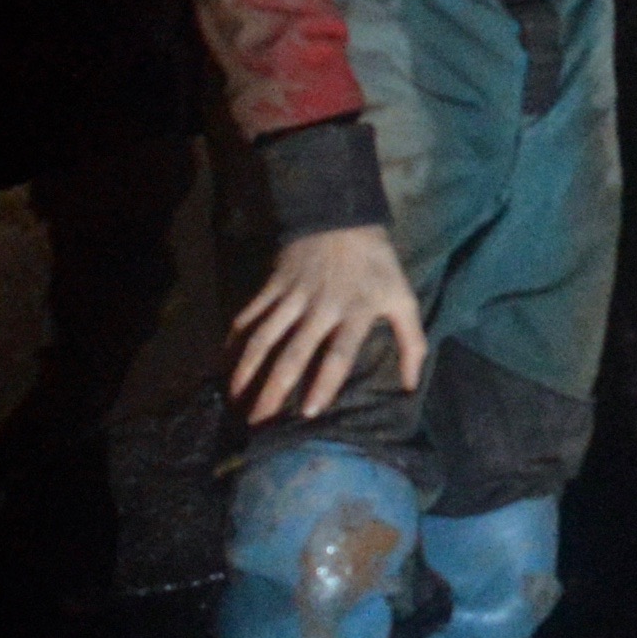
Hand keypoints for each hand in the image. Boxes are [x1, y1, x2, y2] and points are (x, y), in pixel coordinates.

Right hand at [227, 225, 424, 421]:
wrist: (341, 216)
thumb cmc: (376, 264)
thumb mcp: (403, 299)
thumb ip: (412, 342)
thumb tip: (411, 386)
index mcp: (355, 313)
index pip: (338, 355)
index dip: (324, 384)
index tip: (307, 411)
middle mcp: (320, 308)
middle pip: (293, 354)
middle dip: (274, 389)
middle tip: (259, 421)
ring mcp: (292, 296)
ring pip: (264, 337)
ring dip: (247, 369)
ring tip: (236, 399)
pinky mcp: (272, 285)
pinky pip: (249, 315)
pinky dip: (234, 339)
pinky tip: (224, 363)